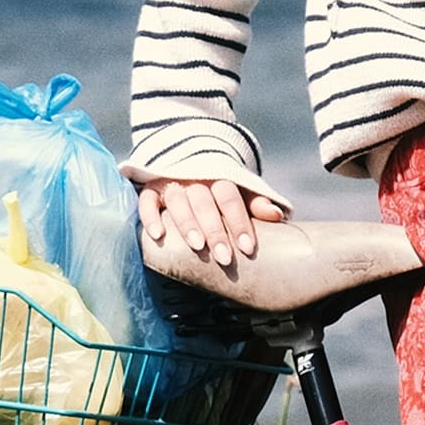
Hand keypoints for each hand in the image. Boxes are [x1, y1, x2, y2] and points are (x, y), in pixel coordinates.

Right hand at [137, 175, 286, 260]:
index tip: (247, 248)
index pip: (230, 198)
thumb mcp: (240, 194)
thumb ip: (255, 204)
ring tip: (198, 247)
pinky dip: (150, 216)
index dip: (239, 222)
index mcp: (219, 179)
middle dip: (215, 230)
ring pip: (178, 201)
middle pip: (205, 202)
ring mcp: (171, 184)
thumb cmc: (218, 193)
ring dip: (187, 224)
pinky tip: (157, 236)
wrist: (186, 167)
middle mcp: (194, 179)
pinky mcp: (151, 190)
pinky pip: (146, 201)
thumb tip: (277, 215)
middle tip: (224, 257)